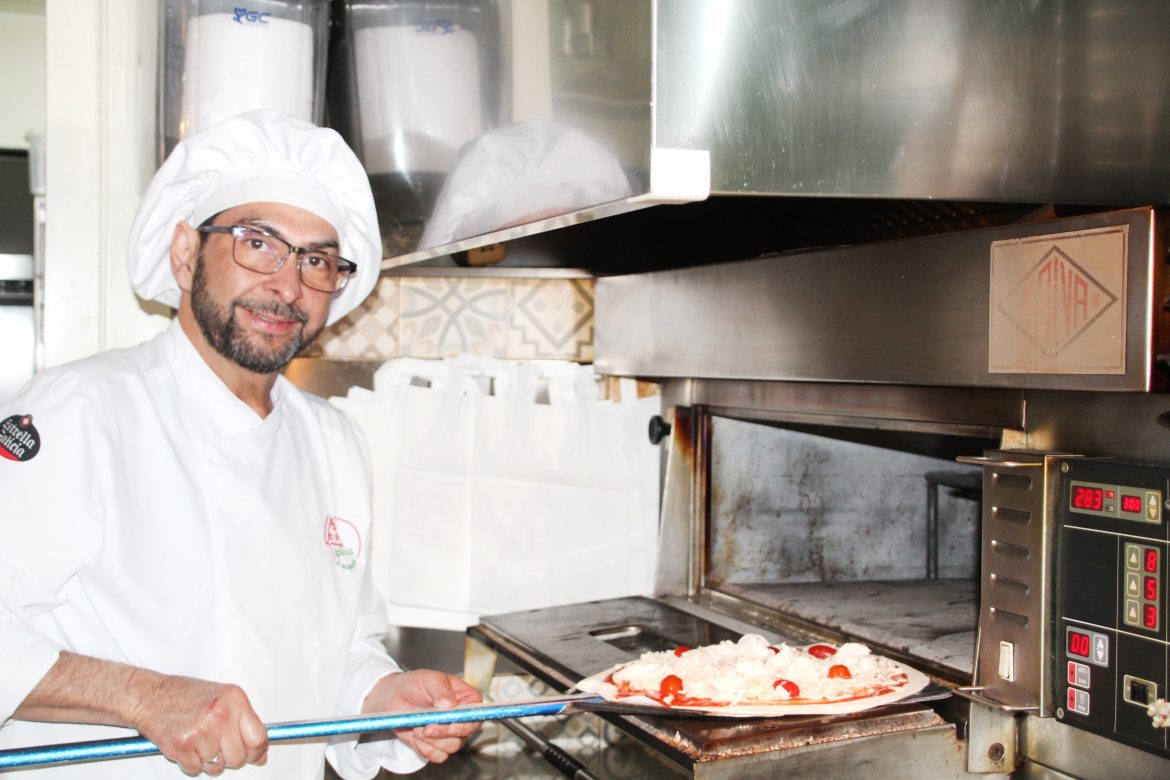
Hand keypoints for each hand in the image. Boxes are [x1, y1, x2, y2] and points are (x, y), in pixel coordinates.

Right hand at [127, 675, 267, 775]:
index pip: (258, 738)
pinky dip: (191, 764)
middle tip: (218, 746)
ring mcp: (201, 731)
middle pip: (239, 757)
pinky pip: (196, 769)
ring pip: (217, 766)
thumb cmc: (184, 696)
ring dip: (208, 760)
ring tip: (198, 741)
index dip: (257, 752)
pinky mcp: (181, 746)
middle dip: (230, 757)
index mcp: (234, 700)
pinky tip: (186, 746)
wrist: (149, 697)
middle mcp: (220, 715)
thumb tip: (260, 755)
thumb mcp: (222, 698)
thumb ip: (244, 723)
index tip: (255, 756)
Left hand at [363, 670, 482, 763]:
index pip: (476, 715)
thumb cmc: (415, 684)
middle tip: (427, 727)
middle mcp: (461, 718)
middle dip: (444, 733)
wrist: (394, 696)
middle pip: (464, 734)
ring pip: (451, 747)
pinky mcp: (436, 745)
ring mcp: (449, 733)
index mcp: (466, 699)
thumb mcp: (429, 679)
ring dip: (432, 740)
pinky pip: (438, 756)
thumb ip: (441, 690)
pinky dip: (425, 748)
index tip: (451, 726)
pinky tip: (416, 735)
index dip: (467, 723)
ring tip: (418, 727)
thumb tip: (450, 705)